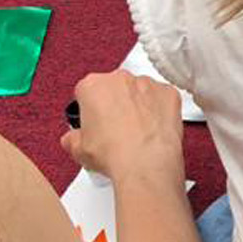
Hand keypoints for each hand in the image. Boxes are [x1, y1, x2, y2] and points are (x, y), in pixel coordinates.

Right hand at [59, 72, 185, 183]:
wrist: (144, 163)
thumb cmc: (113, 153)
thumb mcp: (77, 149)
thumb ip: (72, 137)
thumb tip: (73, 139)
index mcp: (93, 86)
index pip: (86, 91)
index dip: (88, 109)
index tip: (93, 120)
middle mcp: (121, 79)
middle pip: (113, 88)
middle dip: (113, 103)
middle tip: (114, 128)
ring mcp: (148, 84)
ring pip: (139, 91)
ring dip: (137, 105)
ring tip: (136, 131)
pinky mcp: (170, 93)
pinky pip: (161, 98)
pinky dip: (159, 110)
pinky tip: (153, 129)